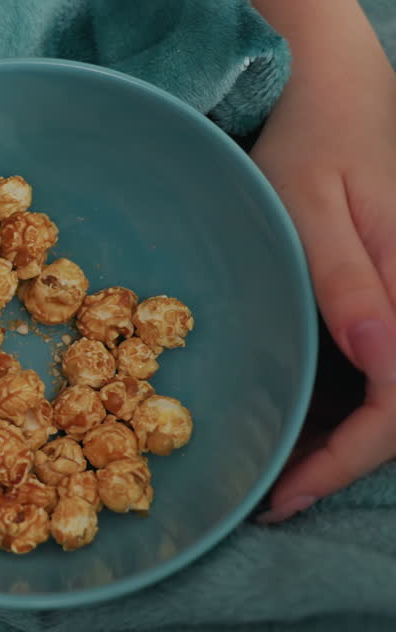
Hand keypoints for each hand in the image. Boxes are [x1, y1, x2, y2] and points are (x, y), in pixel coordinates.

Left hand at [251, 2, 395, 522]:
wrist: (337, 106)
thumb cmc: (311, 151)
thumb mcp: (313, 211)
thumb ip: (346, 281)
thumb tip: (380, 352)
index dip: (345, 460)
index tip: (286, 493)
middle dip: (341, 467)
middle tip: (273, 500)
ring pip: (395, 404)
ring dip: (345, 449)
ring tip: (280, 478)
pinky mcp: (389, 309)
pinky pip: (384, 377)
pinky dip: (346, 416)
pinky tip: (300, 431)